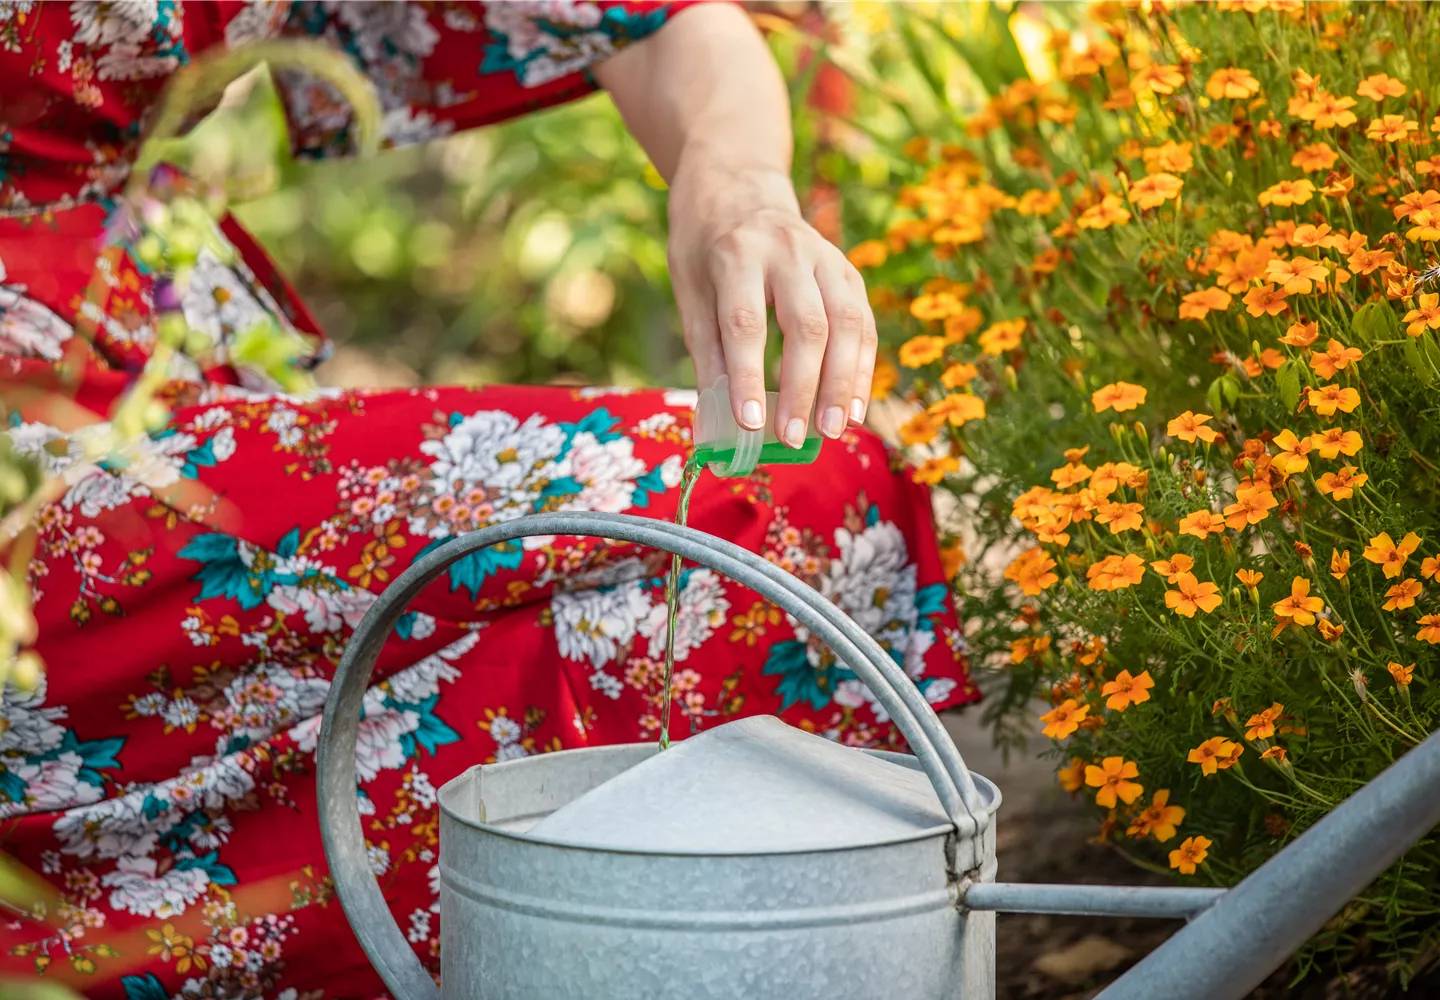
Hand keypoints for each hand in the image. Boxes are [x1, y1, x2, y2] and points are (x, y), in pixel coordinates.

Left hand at [666, 154, 877, 445]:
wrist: (737, 187)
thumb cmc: (705, 251)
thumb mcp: (691, 294)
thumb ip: (708, 356)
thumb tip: (716, 429)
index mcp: (735, 254)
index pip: (746, 322)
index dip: (749, 375)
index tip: (751, 424)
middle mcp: (787, 251)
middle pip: (806, 324)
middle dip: (803, 387)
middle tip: (794, 438)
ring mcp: (824, 257)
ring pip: (845, 323)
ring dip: (843, 383)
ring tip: (835, 430)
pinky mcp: (847, 270)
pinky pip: (862, 323)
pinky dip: (861, 368)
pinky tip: (855, 407)